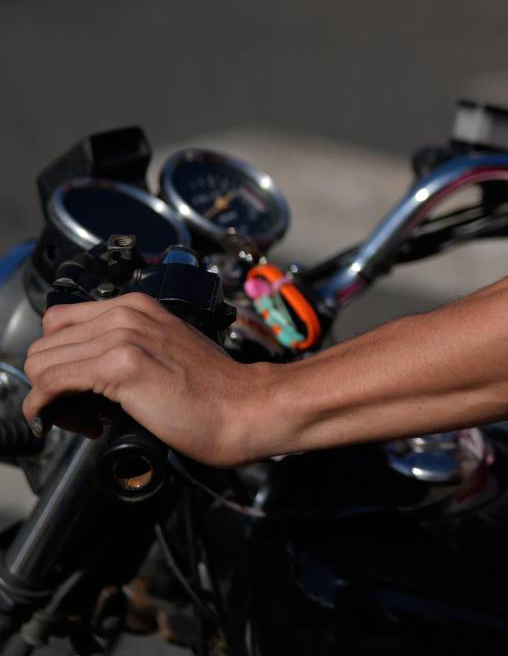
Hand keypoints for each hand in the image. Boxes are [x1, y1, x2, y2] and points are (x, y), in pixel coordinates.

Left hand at [23, 295, 274, 466]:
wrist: (245, 409)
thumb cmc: (214, 391)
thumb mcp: (167, 350)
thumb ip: (131, 346)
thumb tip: (88, 372)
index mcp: (138, 306)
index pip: (61, 322)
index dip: (61, 357)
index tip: (76, 387)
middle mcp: (128, 314)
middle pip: (45, 343)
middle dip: (49, 379)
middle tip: (77, 409)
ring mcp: (123, 337)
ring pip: (41, 362)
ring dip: (46, 396)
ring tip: (79, 417)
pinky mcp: (121, 366)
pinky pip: (51, 383)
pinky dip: (42, 406)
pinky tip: (63, 420)